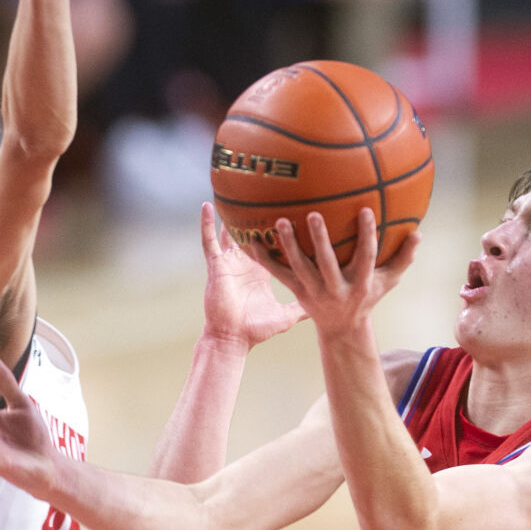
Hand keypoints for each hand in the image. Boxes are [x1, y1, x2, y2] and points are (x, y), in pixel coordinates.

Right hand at [199, 202, 305, 350]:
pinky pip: (209, 242)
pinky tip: (206, 206)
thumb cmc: (256, 330)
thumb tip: (324, 307)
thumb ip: (302, 308)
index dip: (279, 231)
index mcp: (260, 273)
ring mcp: (229, 264)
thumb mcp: (285, 316)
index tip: (290, 212)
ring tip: (235, 189)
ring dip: (232, 214)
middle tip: (270, 192)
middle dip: (258, 216)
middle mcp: (244, 264)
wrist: (232, 340)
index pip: (272, 246)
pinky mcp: (216, 267)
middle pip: (252, 234)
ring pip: (230, 233)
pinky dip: (206, 224)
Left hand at [245, 208, 420, 339]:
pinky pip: (278, 274)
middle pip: (326, 262)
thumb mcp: (389, 281)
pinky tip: (252, 241)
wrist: (342, 328)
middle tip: (312, 214)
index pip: (366, 257)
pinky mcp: (296, 292)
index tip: (366, 211)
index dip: (367, 235)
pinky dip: (265, 259)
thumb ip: (404, 257)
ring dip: (289, 245)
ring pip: (299, 267)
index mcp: (360, 283)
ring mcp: (313, 291)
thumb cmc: (367, 296)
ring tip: (280, 222)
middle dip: (319, 239)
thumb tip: (419, 231)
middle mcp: (336, 288)